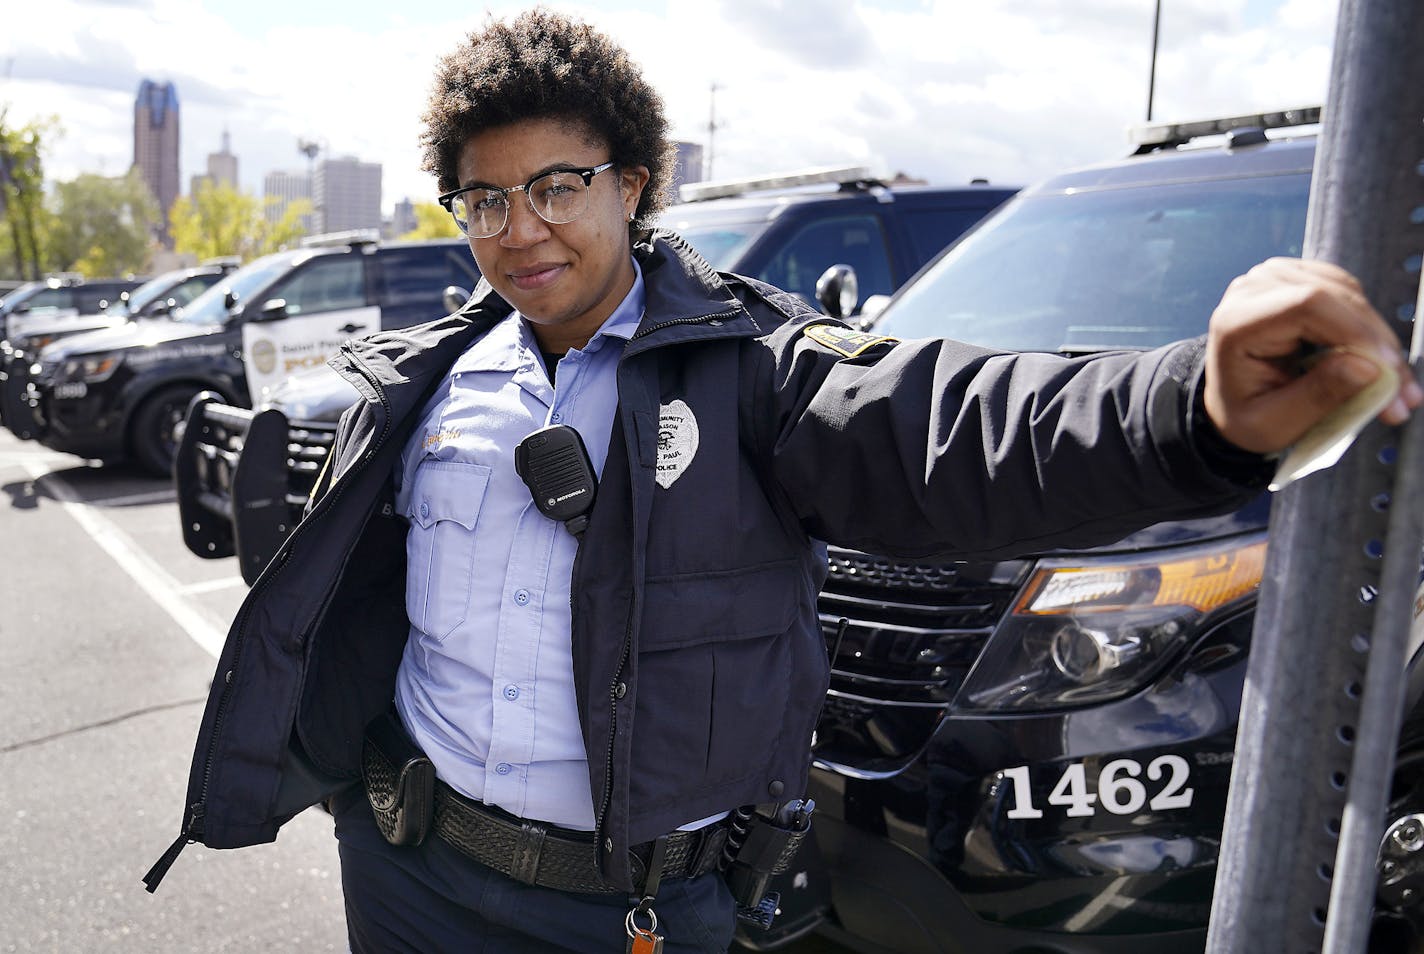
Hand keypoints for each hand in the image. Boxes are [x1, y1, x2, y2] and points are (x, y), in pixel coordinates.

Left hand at [1204, 257, 1421, 453]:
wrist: (1230, 403)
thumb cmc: (1244, 414)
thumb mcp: (1273, 423)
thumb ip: (1317, 396)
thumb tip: (1368, 368)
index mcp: (1236, 322)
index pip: (1308, 304)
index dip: (1356, 333)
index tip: (1385, 374)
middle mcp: (1255, 289)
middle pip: (1337, 299)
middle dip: (1377, 349)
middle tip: (1402, 397)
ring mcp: (1280, 278)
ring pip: (1352, 299)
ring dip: (1381, 344)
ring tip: (1396, 390)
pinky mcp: (1304, 280)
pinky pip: (1352, 300)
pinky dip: (1372, 335)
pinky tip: (1382, 368)